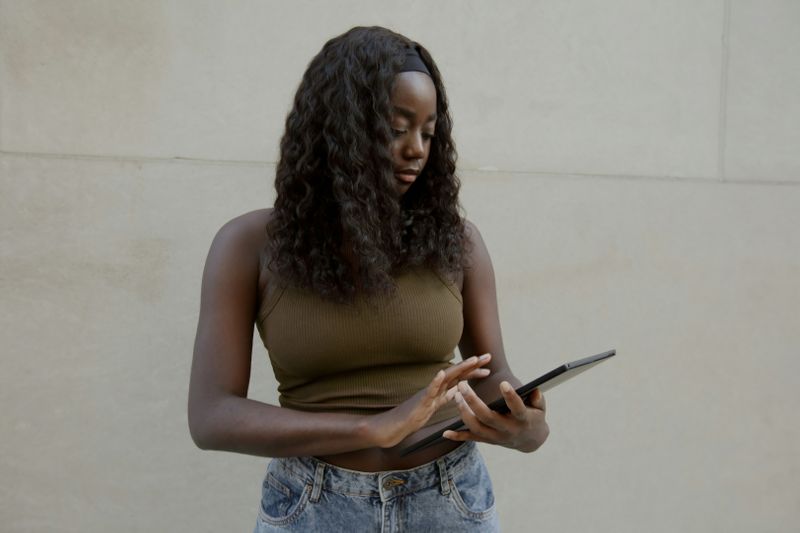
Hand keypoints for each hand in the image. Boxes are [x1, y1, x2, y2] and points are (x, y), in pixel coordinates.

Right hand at [367, 354, 491, 447]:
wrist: (395, 425)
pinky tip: (442, 373)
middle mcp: (436, 388)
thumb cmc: (413, 416)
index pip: (460, 378)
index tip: (487, 366)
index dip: (473, 371)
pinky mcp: (421, 401)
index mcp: (440, 390)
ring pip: (446, 378)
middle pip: (457, 373)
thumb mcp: (434, 405)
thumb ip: (445, 397)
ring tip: (473, 361)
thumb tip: (457, 390)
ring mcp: (428, 393)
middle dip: (473, 365)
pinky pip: (429, 390)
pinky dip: (436, 381)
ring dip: (460, 368)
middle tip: (488, 356)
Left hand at [443, 381, 548, 451]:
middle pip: (488, 417)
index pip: (517, 408)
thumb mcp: (541, 408)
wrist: (530, 441)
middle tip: (462, 385)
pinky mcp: (488, 440)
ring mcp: (496, 437)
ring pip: (477, 428)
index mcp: (523, 420)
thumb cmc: (534, 417)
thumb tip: (534, 389)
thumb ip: (537, 399)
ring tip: (455, 396)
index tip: (502, 383)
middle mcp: (507, 430)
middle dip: (473, 401)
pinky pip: (471, 439)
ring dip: (464, 413)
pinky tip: (445, 432)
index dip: (510, 397)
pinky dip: (458, 437)